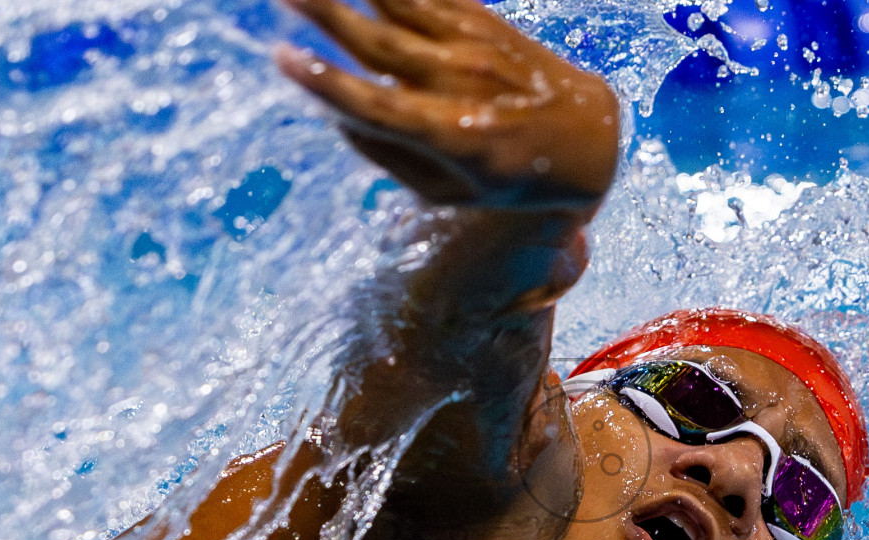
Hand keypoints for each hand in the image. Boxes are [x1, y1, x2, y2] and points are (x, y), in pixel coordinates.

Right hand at [276, 0, 619, 209]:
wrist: (588, 138)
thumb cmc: (511, 178)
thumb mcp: (452, 193)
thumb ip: (391, 157)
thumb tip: (336, 116)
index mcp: (451, 136)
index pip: (376, 105)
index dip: (326, 82)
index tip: (280, 57)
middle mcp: (460, 84)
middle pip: (377, 41)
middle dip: (323, 13)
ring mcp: (473, 46)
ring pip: (400, 2)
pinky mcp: (481, 21)